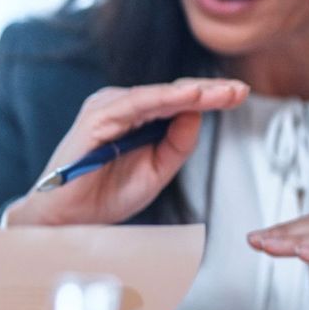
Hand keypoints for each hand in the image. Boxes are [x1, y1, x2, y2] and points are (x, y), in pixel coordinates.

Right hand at [4, 78, 248, 226]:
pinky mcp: (96, 118)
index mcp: (135, 118)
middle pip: (172, 93)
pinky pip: (136, 104)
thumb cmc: (105, 195)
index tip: (240, 95)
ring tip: (222, 92)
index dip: (211, 97)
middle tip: (240, 90)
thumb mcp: (157, 172)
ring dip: (192, 92)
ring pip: (158, 94)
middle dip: (209, 91)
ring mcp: (106, 109)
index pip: (178, 102)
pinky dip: (164, 98)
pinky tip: (190, 97)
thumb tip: (198, 114)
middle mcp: (120, 107)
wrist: (68, 219)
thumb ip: (177, 144)